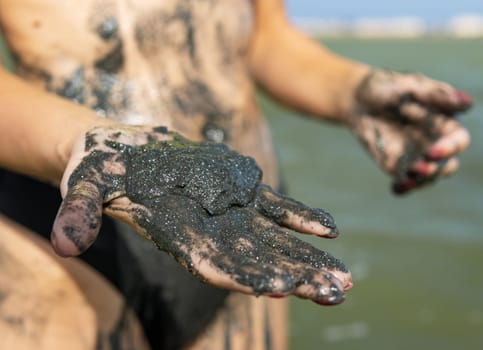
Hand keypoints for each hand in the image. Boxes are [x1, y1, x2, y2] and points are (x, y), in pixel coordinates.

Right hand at [51, 125, 351, 304]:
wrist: (126, 154)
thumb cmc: (102, 171)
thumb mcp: (84, 187)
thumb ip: (80, 213)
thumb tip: (63, 241)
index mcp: (177, 235)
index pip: (214, 264)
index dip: (244, 275)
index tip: (278, 287)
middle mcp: (209, 231)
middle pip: (256, 261)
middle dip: (295, 277)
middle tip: (335, 293)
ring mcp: (229, 212)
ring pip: (274, 240)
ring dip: (308, 258)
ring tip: (343, 280)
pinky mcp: (239, 190)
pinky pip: (275, 205)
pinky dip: (301, 215)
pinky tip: (330, 228)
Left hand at [351, 69, 471, 193]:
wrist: (359, 100)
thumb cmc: (390, 87)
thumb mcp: (410, 85)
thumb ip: (436, 95)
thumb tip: (468, 103)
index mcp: (446, 123)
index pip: (459, 140)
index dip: (451, 148)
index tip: (434, 150)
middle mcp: (436, 143)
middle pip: (448, 164)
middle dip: (438, 169)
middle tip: (423, 167)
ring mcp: (418, 157)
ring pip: (428, 177)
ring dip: (421, 181)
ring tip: (407, 180)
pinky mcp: (398, 166)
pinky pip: (405, 182)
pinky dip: (403, 187)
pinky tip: (395, 189)